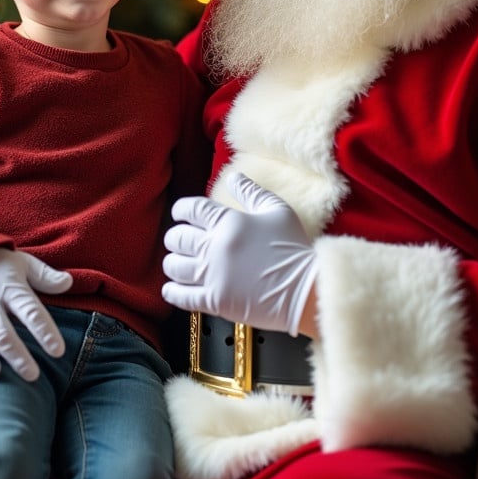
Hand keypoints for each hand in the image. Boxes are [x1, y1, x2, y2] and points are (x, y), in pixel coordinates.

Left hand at [162, 172, 317, 335]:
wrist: (305, 288)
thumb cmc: (293, 248)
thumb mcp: (277, 210)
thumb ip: (251, 192)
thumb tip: (233, 177)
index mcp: (228, 221)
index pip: (190, 209)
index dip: (181, 210)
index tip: (181, 214)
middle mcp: (216, 247)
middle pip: (177, 238)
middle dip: (175, 238)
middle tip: (180, 241)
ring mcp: (214, 275)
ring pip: (174, 266)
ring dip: (173, 263)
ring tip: (179, 264)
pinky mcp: (215, 300)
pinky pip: (181, 296)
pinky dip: (172, 291)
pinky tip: (173, 288)